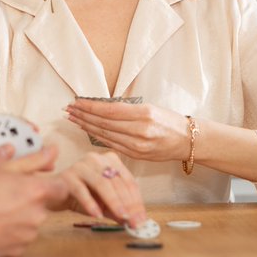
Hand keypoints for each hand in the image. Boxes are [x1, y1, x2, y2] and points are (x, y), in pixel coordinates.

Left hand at [0, 130, 42, 199]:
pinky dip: (17, 174)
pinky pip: (4, 172)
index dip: (15, 124)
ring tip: (42, 165)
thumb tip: (9, 149)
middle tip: (42, 149)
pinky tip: (28, 181)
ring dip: (24, 160)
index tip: (31, 129)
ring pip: (7, 157)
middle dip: (25, 144)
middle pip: (5, 140)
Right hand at [0, 145, 68, 256]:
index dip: (51, 185)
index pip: (63, 188)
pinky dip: (11, 233)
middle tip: (6, 195)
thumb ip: (33, 159)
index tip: (37, 184)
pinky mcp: (17, 250)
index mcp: (38, 192)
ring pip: (31, 223)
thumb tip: (54, 149)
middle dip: (31, 201)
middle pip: (45, 206)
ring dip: (20, 217)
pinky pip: (20, 239)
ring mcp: (28, 235)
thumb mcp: (3, 167)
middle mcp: (38, 215)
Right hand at [53, 151, 148, 227]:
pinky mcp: (68, 175)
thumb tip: (135, 221)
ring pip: (102, 183)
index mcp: (110, 161)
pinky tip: (97, 215)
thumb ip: (118, 211)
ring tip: (122, 217)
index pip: (129, 181)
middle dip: (128, 204)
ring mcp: (81, 165)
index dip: (137, 202)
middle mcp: (97, 159)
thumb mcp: (104, 205)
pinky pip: (81, 190)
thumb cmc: (80, 197)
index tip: (142, 219)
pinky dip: (90, 203)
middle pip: (118, 182)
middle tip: (134, 222)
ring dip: (114, 202)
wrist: (52, 194)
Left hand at [65, 99, 187, 161]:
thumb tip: (102, 106)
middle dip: (83, 116)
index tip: (77, 101)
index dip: (90, 106)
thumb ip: (128, 109)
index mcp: (144, 114)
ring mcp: (137, 146)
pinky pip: (112, 145)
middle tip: (69, 110)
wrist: (187, 140)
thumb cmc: (169, 121)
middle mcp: (140, 131)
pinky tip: (88, 131)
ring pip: (105, 135)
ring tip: (74, 119)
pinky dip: (98, 137)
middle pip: (104, 123)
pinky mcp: (136, 155)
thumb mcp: (151, 108)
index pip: (109, 110)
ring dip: (86, 126)